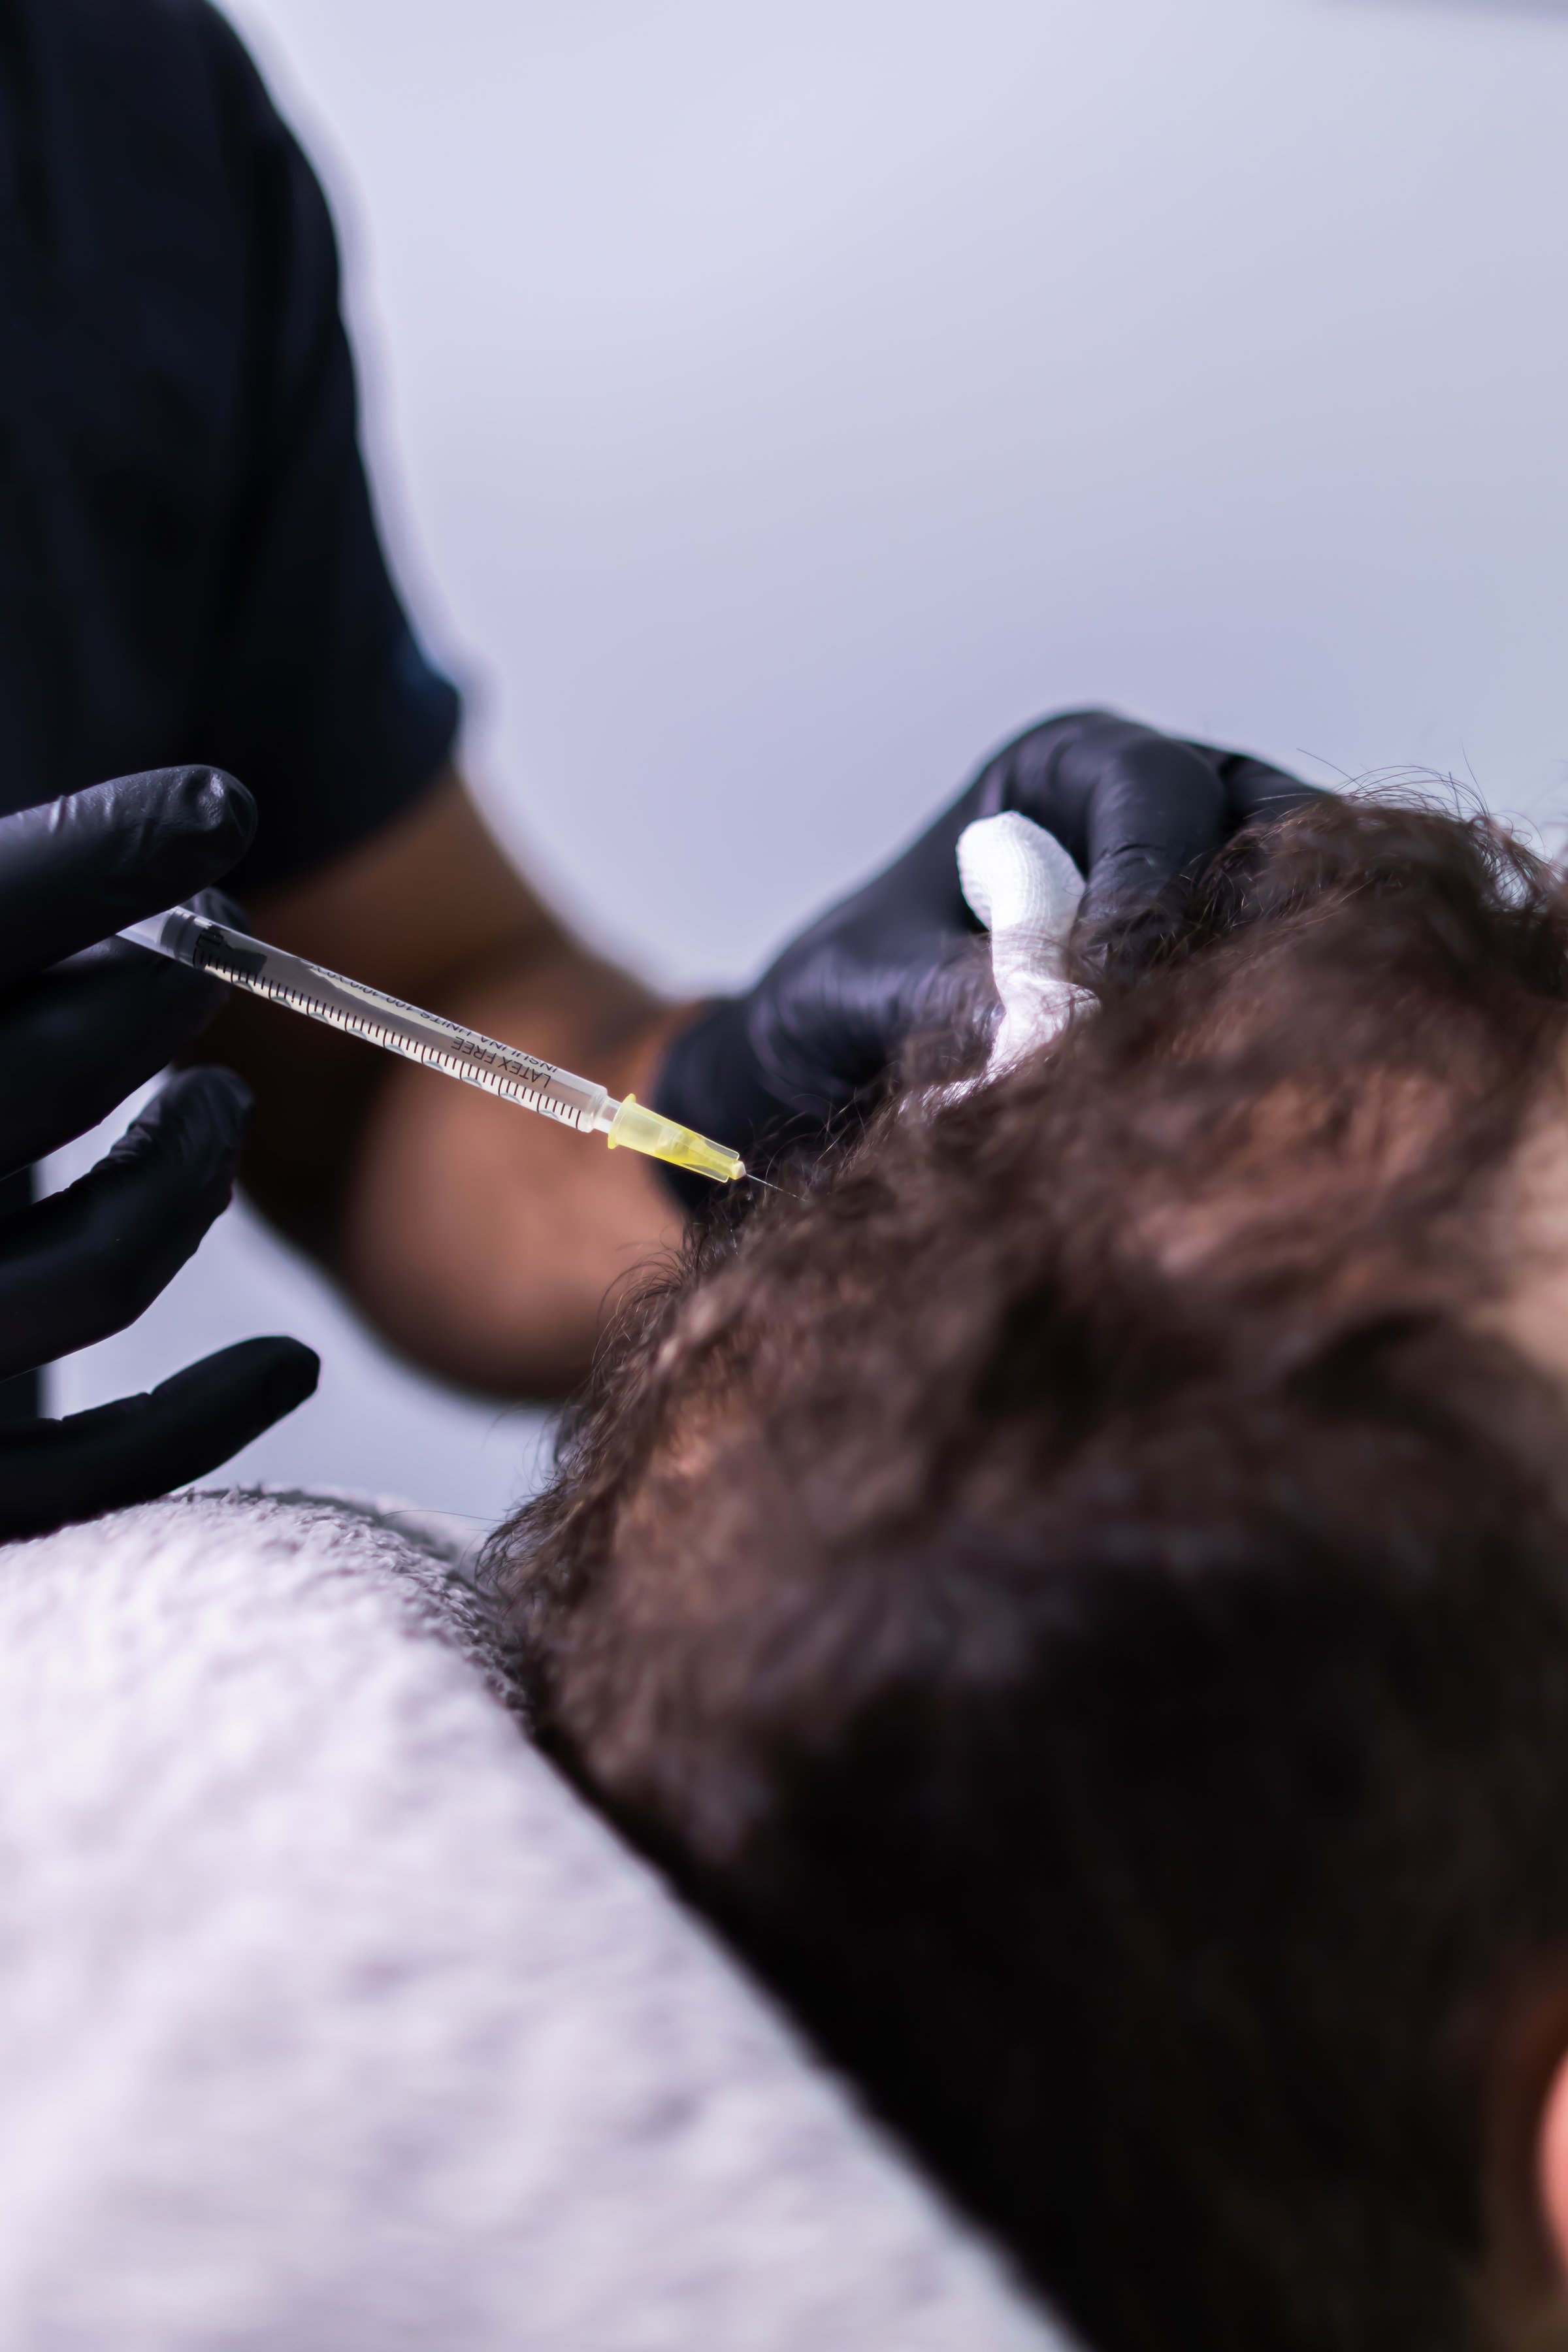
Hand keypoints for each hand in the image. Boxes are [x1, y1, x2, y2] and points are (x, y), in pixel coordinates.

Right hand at [0, 768, 318, 1542]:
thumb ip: (9, 926)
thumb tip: (169, 822)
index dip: (100, 856)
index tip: (222, 807)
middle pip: (36, 1072)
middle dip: (151, 1000)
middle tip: (204, 961)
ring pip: (94, 1263)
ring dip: (188, 1174)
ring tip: (217, 1108)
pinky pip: (80, 1469)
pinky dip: (201, 1416)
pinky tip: (289, 1366)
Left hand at [652, 710, 1319, 1192]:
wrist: (831, 1081)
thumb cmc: (835, 1005)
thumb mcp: (857, 989)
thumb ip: (943, 994)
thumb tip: (1043, 1028)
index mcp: (1066, 767)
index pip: (1149, 792)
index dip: (1149, 880)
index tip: (1119, 981)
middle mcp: (1161, 809)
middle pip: (1260, 839)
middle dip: (1232, 938)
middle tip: (1195, 1042)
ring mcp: (1215, 895)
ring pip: (1298, 920)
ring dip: (1270, 993)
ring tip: (1224, 1082)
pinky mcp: (1233, 987)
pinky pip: (1287, 997)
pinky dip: (1269, 1041)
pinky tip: (1239, 1110)